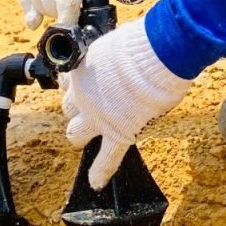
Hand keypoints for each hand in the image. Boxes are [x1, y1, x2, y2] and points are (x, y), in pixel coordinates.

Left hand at [61, 19, 190, 186]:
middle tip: (93, 106)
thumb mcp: (112, 44)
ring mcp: (98, 117)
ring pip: (76, 134)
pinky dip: (101, 172)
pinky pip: (107, 159)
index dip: (78, 85)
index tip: (87, 83)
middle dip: (78, 109)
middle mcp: (83, 96)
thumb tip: (114, 58)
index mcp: (81, 71)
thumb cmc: (141, 43)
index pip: (68, 84)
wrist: (157, 54)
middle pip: (69, 110)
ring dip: (83, 133)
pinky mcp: (118, 133)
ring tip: (93, 133)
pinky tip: (96, 183)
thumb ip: (107, 58)